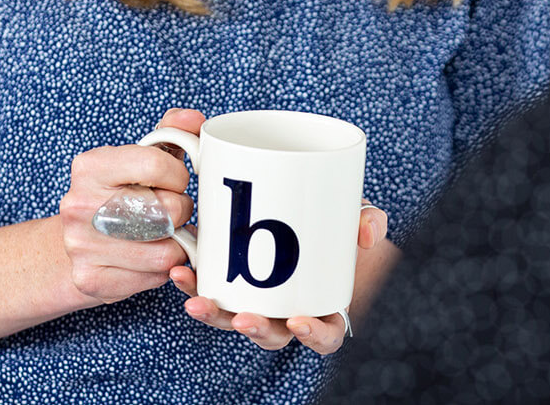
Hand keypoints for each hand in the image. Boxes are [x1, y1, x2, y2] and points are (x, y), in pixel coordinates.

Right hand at [58, 109, 206, 304]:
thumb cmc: (120, 193)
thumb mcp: (140, 157)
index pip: (157, 164)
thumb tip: (195, 120)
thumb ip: (171, 133)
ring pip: (165, 252)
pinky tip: (150, 256)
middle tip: (170, 212)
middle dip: (180, 212)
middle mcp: (80, 205)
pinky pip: (154, 278)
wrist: (76, 241)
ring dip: (175, 245)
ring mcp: (81, 245)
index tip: (175, 182)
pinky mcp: (90, 279)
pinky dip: (162, 270)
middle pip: (167, 211)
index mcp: (90, 167)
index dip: (179, 176)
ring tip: (163, 235)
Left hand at [170, 200, 389, 353]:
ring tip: (196, 299)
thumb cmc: (338, 227)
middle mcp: (287, 311)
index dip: (313, 336)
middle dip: (253, 329)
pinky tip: (181, 272)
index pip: (324, 336)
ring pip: (233, 320)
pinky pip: (210, 293)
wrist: (311, 213)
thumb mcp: (359, 221)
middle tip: (241, 317)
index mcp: (324, 306)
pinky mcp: (228, 280)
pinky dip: (194, 285)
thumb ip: (369, 222)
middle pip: (271, 335)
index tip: (297, 322)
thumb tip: (366, 231)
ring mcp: (256, 299)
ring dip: (213, 314)